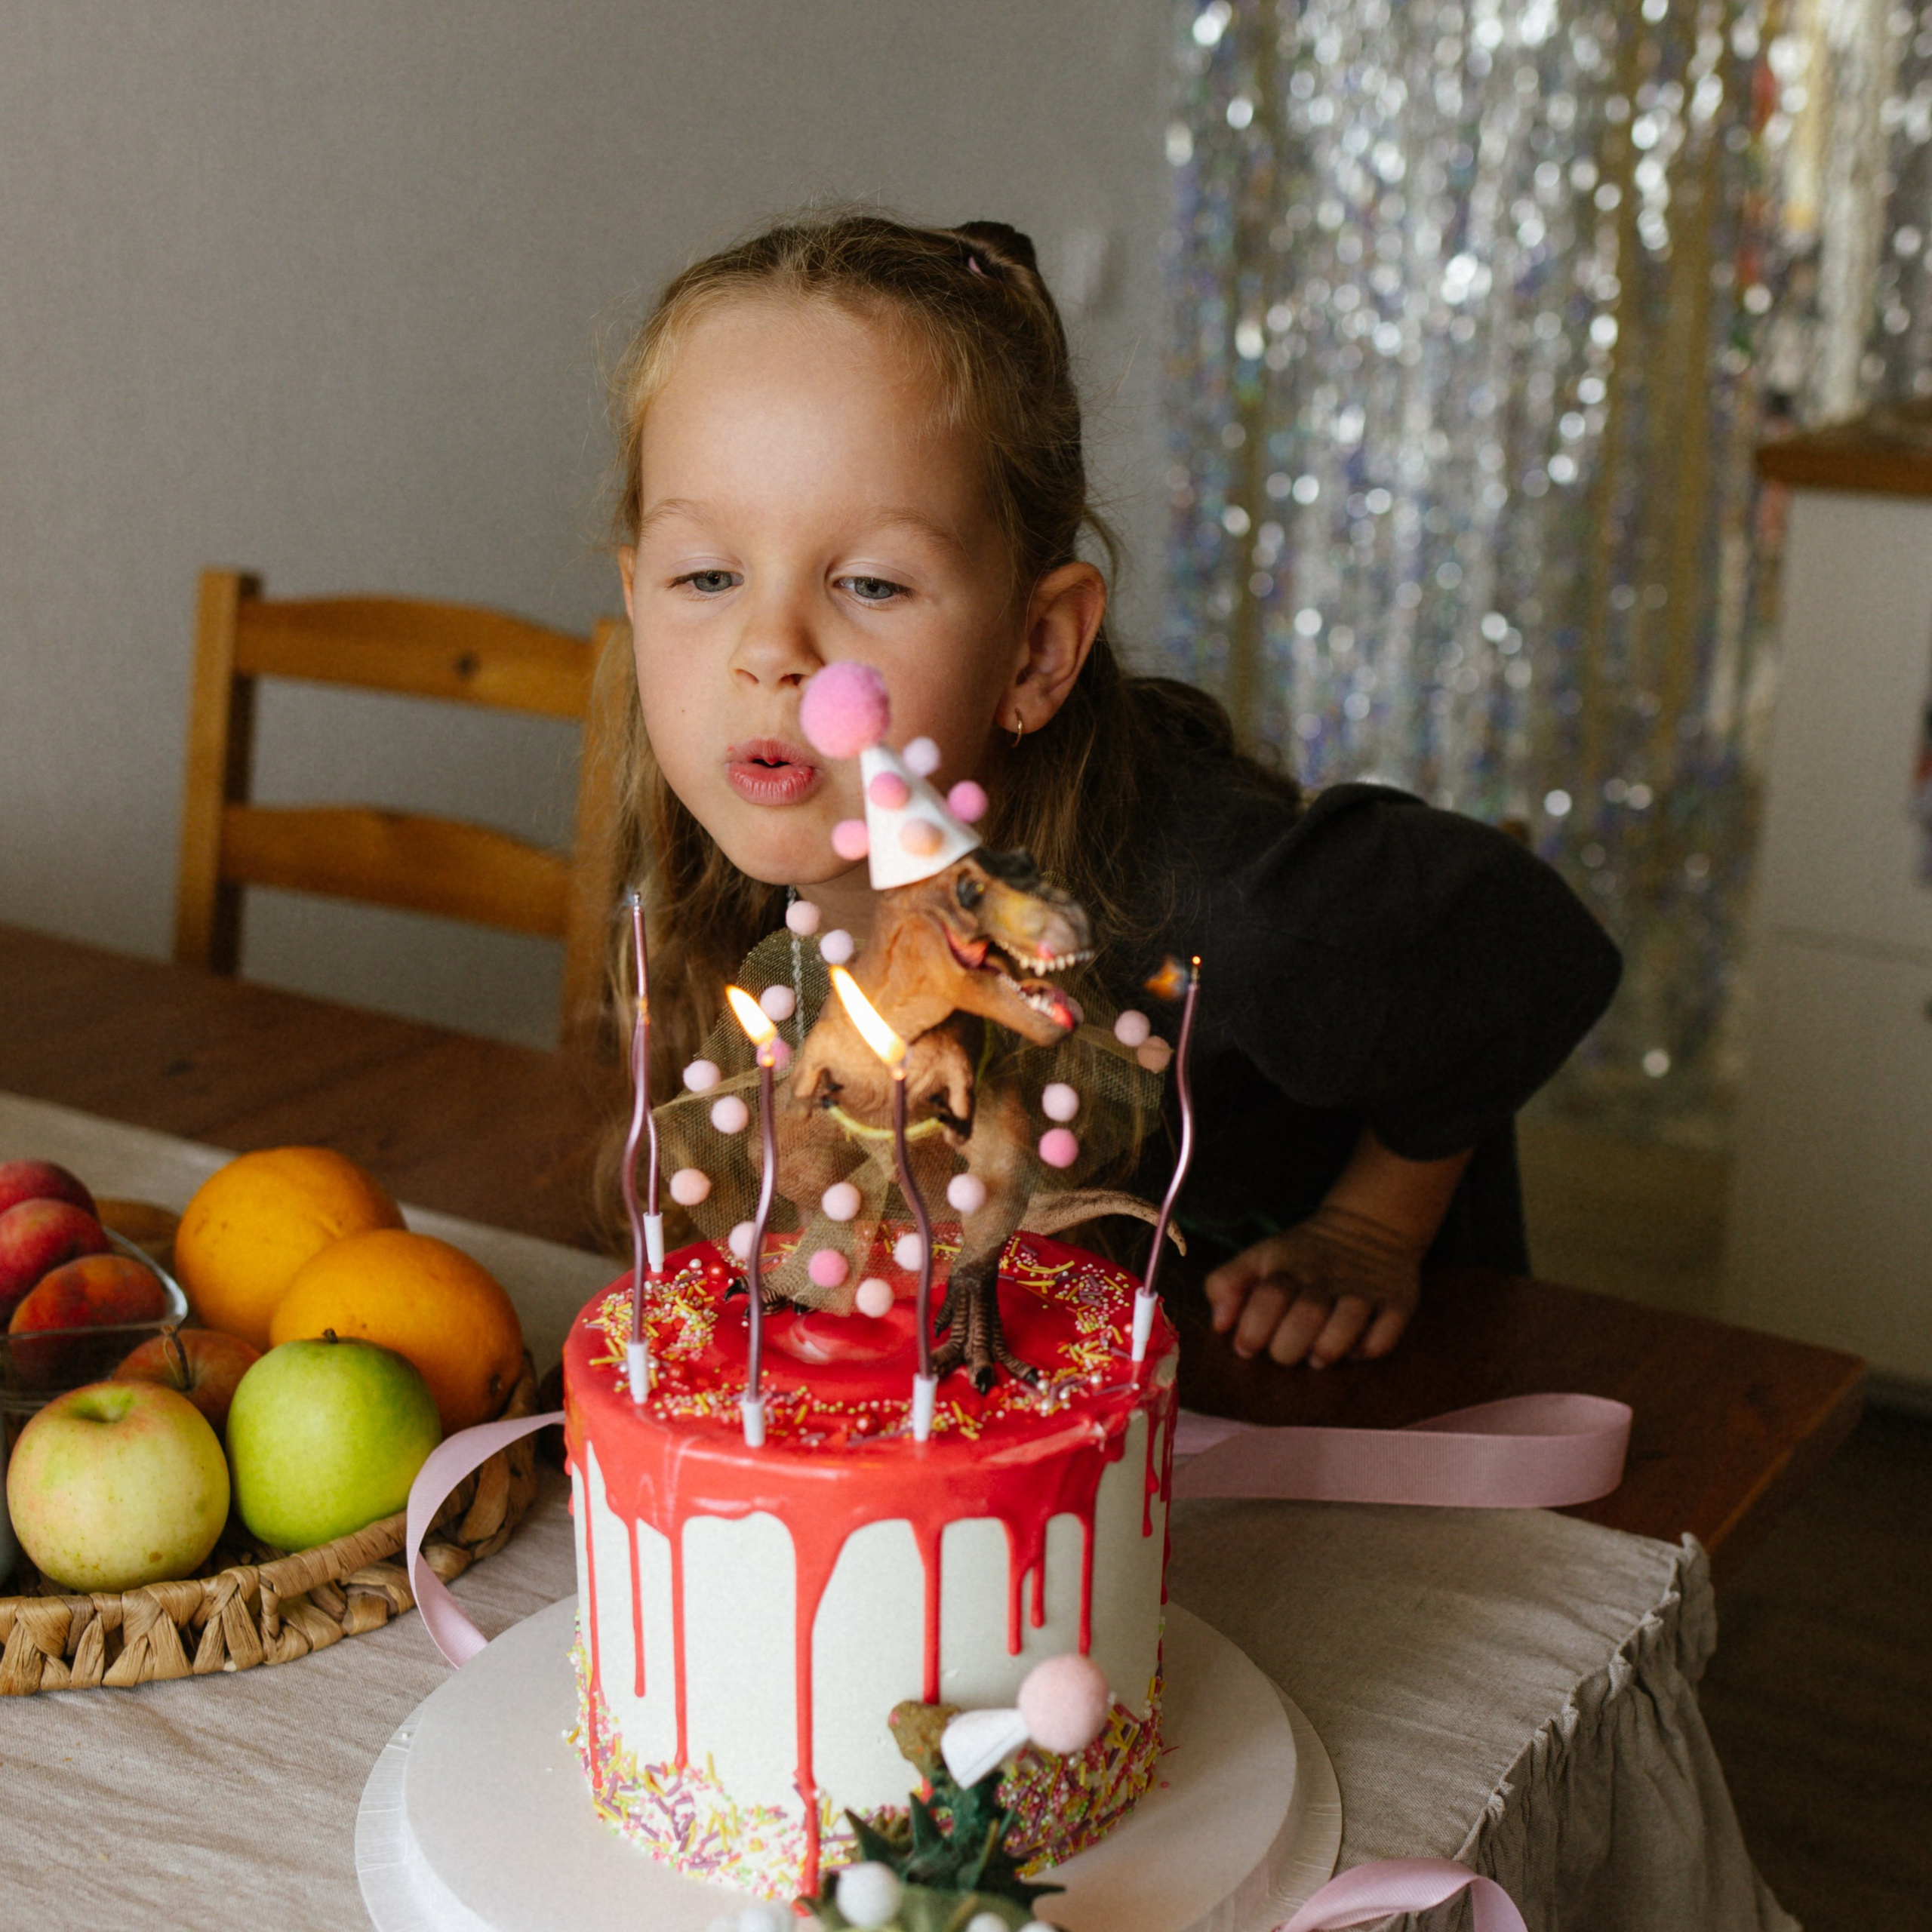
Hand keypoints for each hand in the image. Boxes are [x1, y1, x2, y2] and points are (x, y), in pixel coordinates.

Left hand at [1203, 1204, 1424, 1366]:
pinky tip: (1356, 1348)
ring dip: (1328, 1349)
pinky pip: (1387, 1331)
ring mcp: (1363, 1289)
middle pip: (1306, 1315)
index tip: (1245, 1347)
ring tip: (1316, 1356)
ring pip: (1348, 1324)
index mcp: (1287, 1265)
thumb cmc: (1301, 1257)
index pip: (1268, 1296)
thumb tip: (1219, 1324)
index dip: (1253, 1328)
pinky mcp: (1397, 1301)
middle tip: (1282, 1353)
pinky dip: (1370, 1346)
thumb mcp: (1259, 1258)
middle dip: (1287, 1348)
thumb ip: (1226, 1285)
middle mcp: (1325, 1276)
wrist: (1369, 1225)